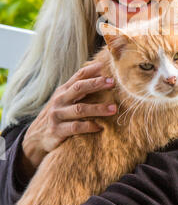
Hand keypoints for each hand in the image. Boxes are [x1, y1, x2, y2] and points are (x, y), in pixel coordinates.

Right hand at [19, 61, 115, 176]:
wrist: (36, 136)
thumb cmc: (58, 114)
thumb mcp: (65, 99)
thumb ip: (79, 89)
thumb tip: (101, 75)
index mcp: (63, 90)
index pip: (79, 76)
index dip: (93, 70)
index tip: (107, 67)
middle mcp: (60, 100)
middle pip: (79, 88)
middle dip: (96, 84)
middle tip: (112, 83)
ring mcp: (57, 115)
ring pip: (80, 109)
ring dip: (98, 108)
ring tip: (113, 109)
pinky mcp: (57, 130)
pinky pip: (76, 127)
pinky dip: (89, 126)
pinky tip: (100, 127)